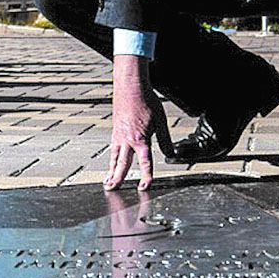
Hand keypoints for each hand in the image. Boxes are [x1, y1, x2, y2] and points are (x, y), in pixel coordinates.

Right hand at [104, 55, 172, 191]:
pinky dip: (111, 159)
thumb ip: (165, 140)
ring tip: (108, 183)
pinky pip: (112, 149)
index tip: (145, 186)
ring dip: (111, 172)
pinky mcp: (115, 131)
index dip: (146, 176)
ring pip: (114, 158)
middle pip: (122, 164)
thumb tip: (170, 154)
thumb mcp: (160, 122)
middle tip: (113, 190)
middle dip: (118, 179)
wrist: (130, 87)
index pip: (145, 163)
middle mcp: (128, 140)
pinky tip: (111, 163)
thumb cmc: (146, 101)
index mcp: (141, 139)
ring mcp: (119, 136)